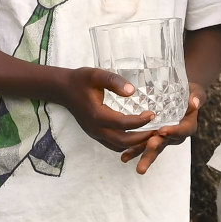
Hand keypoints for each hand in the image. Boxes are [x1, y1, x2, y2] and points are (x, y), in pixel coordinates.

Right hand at [57, 65, 173, 159]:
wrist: (63, 89)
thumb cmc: (81, 80)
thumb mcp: (97, 75)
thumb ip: (114, 81)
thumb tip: (132, 91)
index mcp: (97, 115)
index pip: (124, 124)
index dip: (140, 121)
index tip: (153, 114)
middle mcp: (96, 129)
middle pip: (123, 141)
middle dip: (142, 138)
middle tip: (157, 130)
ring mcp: (95, 134)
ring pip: (118, 146)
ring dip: (135, 144)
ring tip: (150, 134)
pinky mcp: (95, 134)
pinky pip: (113, 145)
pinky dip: (127, 144)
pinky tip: (137, 135)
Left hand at [115, 85, 203, 173]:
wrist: (182, 96)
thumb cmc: (190, 93)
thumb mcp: (196, 92)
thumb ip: (197, 97)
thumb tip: (194, 102)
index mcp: (187, 126)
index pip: (182, 131)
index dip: (173, 132)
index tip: (162, 131)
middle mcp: (175, 135)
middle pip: (164, 144)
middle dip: (153, 151)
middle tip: (143, 157)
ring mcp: (163, 137)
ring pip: (152, 147)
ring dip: (140, 154)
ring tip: (126, 159)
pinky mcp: (153, 136)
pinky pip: (143, 144)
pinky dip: (133, 150)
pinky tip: (124, 156)